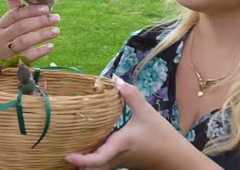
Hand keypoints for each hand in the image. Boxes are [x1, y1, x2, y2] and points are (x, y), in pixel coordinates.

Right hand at [0, 0, 60, 61]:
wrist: (5, 68)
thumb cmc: (11, 41)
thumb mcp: (11, 25)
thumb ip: (14, 7)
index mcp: (0, 25)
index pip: (15, 14)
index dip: (31, 10)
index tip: (47, 8)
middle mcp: (0, 38)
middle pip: (21, 27)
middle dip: (40, 21)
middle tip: (56, 17)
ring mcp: (5, 52)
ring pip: (24, 41)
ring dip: (41, 35)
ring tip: (56, 31)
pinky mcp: (12, 64)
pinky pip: (28, 56)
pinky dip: (40, 51)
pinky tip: (51, 46)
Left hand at [65, 77, 221, 169]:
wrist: (177, 158)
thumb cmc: (162, 136)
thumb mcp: (146, 112)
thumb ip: (130, 95)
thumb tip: (116, 79)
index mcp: (120, 145)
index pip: (97, 159)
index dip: (81, 160)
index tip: (67, 156)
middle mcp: (116, 157)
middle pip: (92, 168)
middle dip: (77, 164)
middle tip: (62, 152)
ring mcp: (119, 163)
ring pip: (98, 167)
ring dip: (84, 162)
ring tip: (71, 149)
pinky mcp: (122, 163)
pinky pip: (104, 164)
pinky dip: (94, 159)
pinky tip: (89, 145)